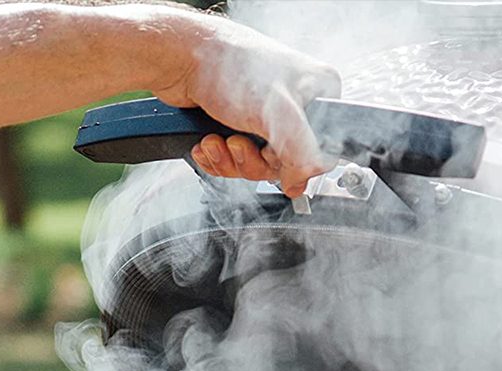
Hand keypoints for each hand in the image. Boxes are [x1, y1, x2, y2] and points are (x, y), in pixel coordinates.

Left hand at [147, 12, 341, 197]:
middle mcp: (293, 104)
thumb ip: (301, 153)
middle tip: (237, 143)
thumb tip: (300, 183)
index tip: (272, 156)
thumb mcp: (278, 113)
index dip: (294, 163)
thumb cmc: (229, 66)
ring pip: (257, 164)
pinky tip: (208, 142)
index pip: (321, 151)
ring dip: (232, 160)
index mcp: (316, 93)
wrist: (180, 56)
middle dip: (253, 161)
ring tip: (217, 140)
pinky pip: (235, 159)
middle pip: (284, 163)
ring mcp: (265, 114)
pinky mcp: (238, 122)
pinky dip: (219, 158)